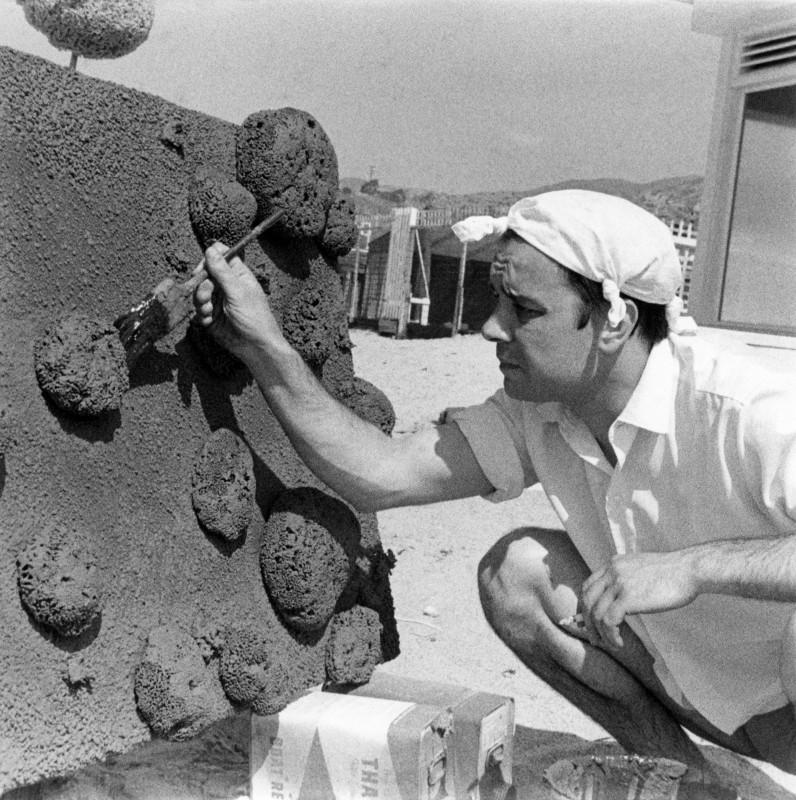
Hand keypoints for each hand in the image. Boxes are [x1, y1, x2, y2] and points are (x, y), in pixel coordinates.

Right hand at [193, 242, 282, 360]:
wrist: (255, 347)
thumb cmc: (254, 317)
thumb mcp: (238, 292)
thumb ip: (222, 271)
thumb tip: (210, 249)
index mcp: (237, 275)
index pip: (219, 256)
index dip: (209, 260)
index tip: (204, 269)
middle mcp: (226, 285)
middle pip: (204, 274)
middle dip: (202, 285)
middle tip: (206, 296)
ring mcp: (218, 301)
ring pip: (198, 292)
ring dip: (201, 301)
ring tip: (209, 311)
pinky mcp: (211, 316)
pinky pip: (198, 309)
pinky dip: (201, 315)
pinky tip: (209, 321)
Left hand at [579, 551, 698, 648]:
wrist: (689, 569)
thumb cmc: (673, 574)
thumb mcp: (641, 570)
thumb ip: (626, 580)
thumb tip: (619, 601)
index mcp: (613, 564)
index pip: (588, 586)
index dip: (585, 607)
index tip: (591, 623)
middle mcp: (612, 571)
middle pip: (587, 599)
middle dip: (587, 623)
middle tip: (595, 639)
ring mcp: (619, 583)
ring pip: (596, 613)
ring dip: (601, 633)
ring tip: (612, 645)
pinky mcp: (628, 597)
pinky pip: (608, 620)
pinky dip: (610, 635)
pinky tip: (620, 642)